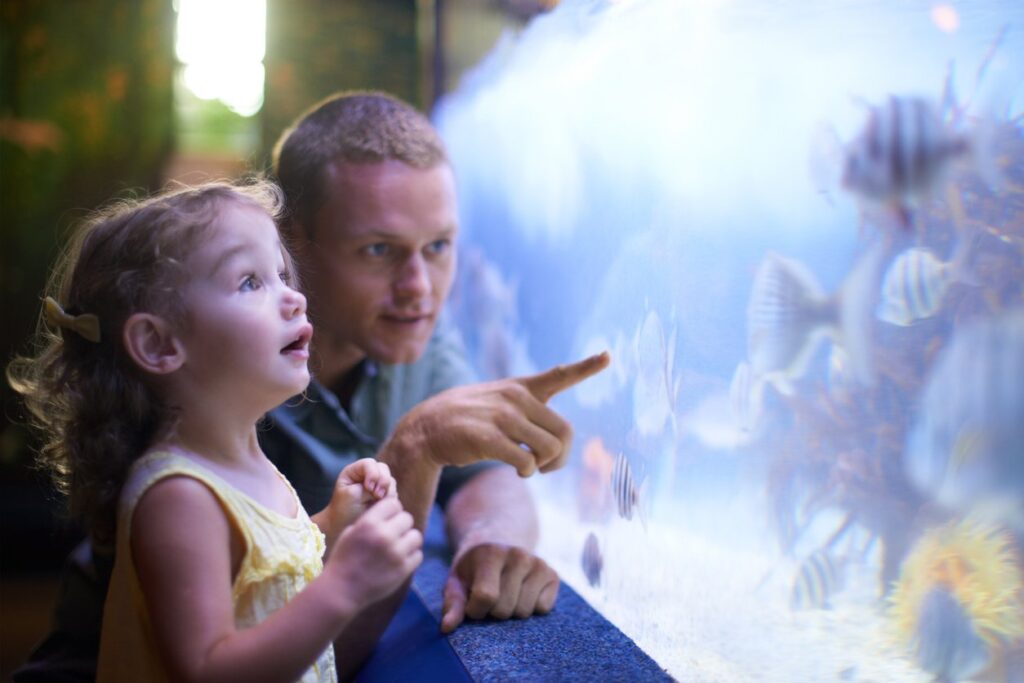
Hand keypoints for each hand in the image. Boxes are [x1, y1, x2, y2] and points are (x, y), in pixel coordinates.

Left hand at [318, 459, 396, 543]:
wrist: (344, 528)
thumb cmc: (343, 510)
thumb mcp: (352, 494)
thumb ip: (369, 486)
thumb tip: (387, 488)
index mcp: (354, 471)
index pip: (369, 464)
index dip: (372, 474)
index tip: (369, 488)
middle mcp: (367, 475)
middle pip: (383, 469)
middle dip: (383, 482)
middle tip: (377, 496)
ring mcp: (376, 485)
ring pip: (391, 481)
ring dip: (387, 492)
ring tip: (377, 503)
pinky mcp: (384, 496)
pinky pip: (393, 493)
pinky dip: (390, 499)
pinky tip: (381, 507)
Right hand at [323, 497, 422, 610]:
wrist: (341, 590)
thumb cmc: (344, 559)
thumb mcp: (351, 532)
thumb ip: (371, 520)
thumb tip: (391, 513)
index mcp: (369, 523)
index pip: (394, 503)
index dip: (391, 511)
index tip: (388, 519)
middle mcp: (384, 535)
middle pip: (408, 518)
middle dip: (400, 525)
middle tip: (393, 534)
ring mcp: (396, 553)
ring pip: (416, 536)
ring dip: (409, 540)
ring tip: (399, 547)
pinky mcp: (403, 569)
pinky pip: (418, 555)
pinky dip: (411, 557)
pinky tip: (399, 560)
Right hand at [401, 351, 610, 476]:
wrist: (424, 429)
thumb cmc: (465, 419)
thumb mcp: (495, 400)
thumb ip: (525, 409)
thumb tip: (557, 439)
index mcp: (520, 387)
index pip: (559, 375)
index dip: (586, 366)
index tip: (608, 355)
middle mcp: (514, 398)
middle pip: (565, 431)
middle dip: (562, 454)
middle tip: (546, 465)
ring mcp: (502, 417)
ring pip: (550, 448)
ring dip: (544, 465)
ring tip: (528, 468)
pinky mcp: (489, 438)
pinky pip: (527, 461)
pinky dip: (527, 471)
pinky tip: (517, 470)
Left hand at [440, 542, 558, 633]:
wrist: (498, 541)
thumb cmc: (473, 568)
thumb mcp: (457, 581)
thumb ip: (452, 603)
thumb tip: (447, 627)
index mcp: (491, 553)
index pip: (486, 597)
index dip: (476, 610)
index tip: (472, 604)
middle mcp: (518, 555)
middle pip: (505, 609)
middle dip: (493, 612)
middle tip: (491, 596)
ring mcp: (538, 563)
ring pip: (524, 612)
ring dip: (512, 611)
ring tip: (506, 593)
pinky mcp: (553, 574)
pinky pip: (543, 609)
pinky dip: (532, 608)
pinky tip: (522, 592)